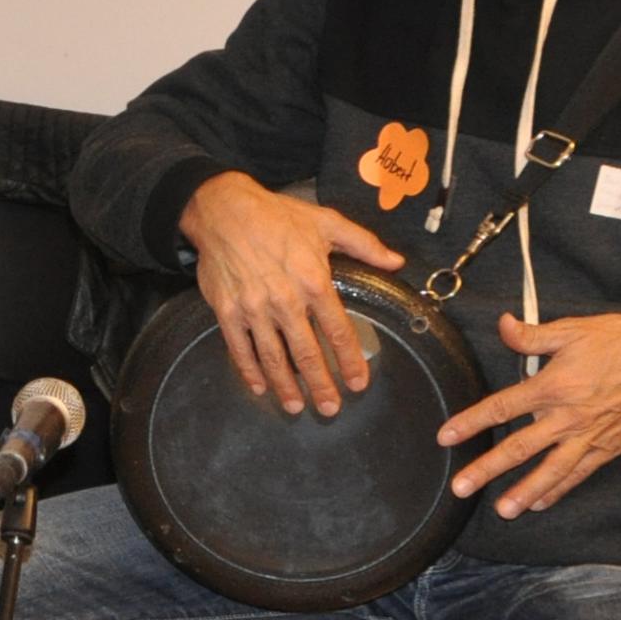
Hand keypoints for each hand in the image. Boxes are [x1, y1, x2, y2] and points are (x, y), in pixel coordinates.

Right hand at [181, 172, 406, 417]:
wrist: (223, 210)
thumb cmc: (277, 215)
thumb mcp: (327, 222)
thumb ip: (365, 245)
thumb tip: (397, 262)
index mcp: (314, 281)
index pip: (338, 331)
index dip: (351, 361)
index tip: (359, 383)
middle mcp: (285, 301)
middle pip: (306, 353)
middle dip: (321, 385)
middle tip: (331, 409)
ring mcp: (254, 309)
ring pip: (273, 357)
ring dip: (286, 386)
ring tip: (297, 408)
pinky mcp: (227, 311)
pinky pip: (239, 348)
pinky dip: (249, 371)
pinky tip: (259, 387)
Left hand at [436, 312, 620, 516]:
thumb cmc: (620, 343)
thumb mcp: (573, 330)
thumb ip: (532, 335)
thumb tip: (501, 324)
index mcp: (552, 387)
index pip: (502, 407)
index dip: (471, 422)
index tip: (446, 437)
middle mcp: (566, 417)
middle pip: (519, 447)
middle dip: (487, 469)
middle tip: (460, 488)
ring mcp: (588, 437)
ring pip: (550, 470)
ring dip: (524, 491)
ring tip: (503, 510)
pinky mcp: (607, 448)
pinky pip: (578, 474)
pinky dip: (559, 489)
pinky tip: (541, 503)